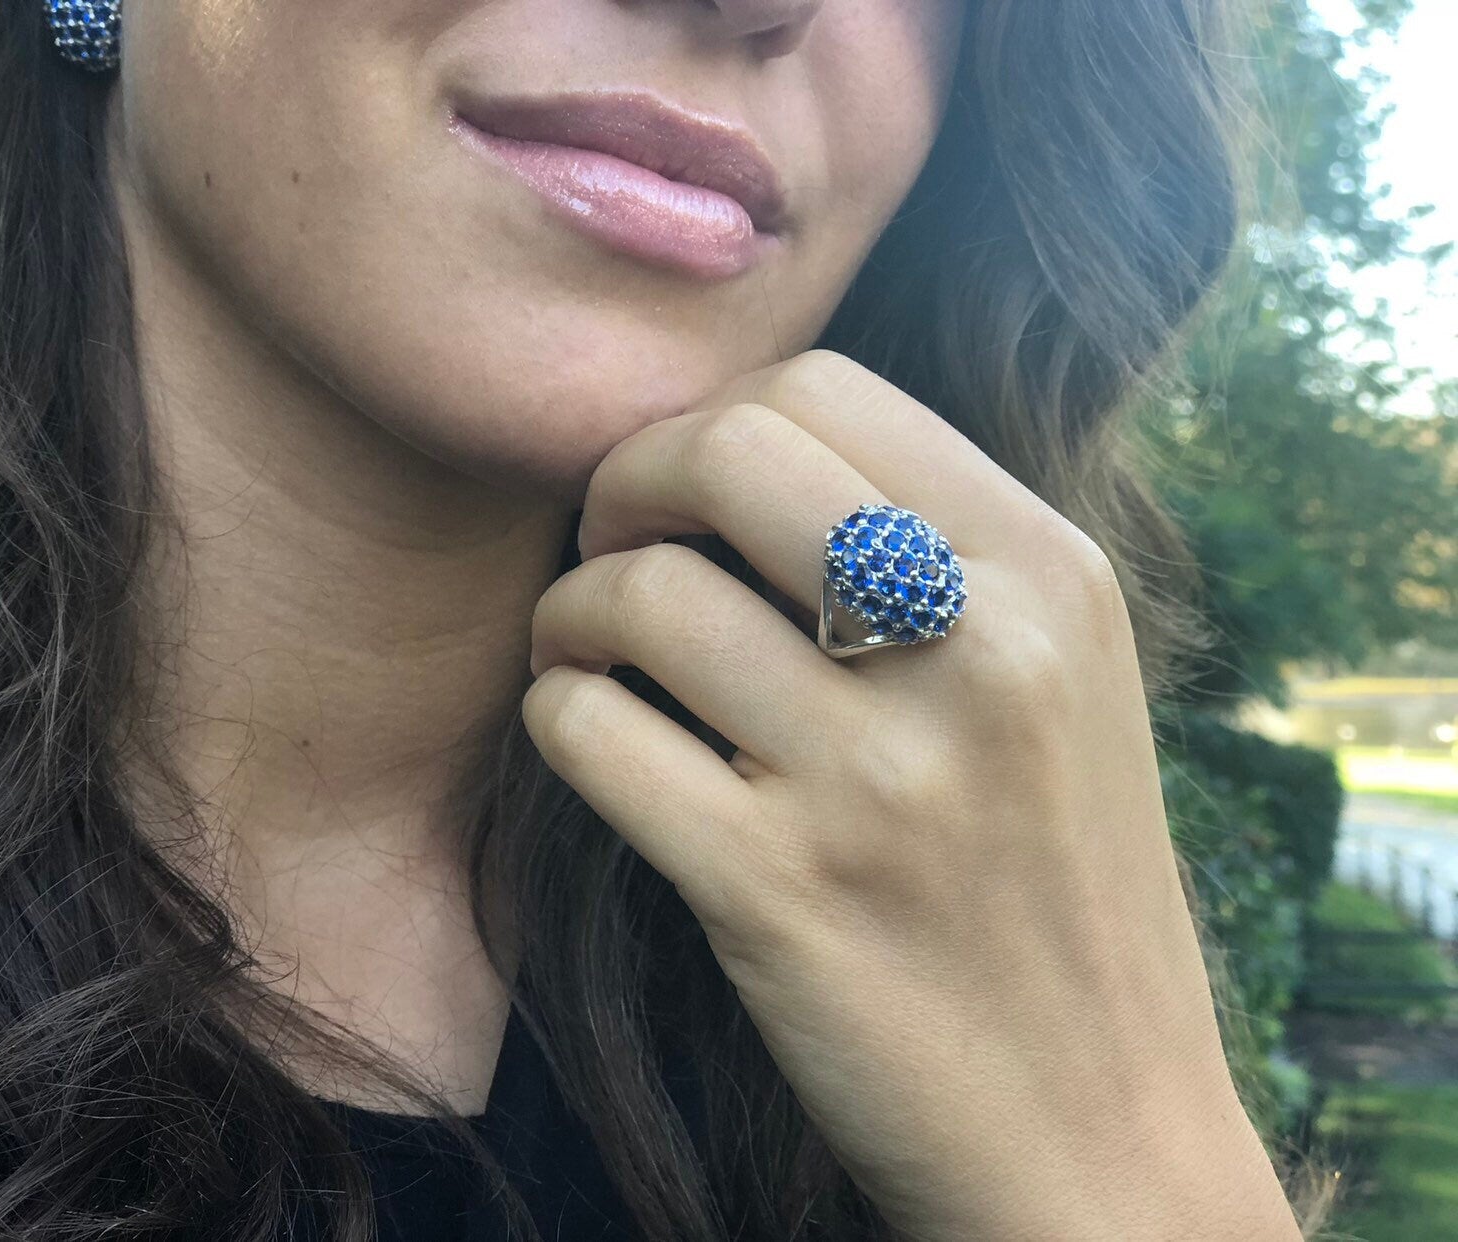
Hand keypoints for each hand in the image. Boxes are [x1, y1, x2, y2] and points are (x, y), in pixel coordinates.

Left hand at [521, 350, 1299, 1239]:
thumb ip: (938, 552)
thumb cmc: (1053, 888)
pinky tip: (585, 736)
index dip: (707, 421)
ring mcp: (881, 780)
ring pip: (640, 593)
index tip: (679, 498)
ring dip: (570, 610)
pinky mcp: (779, 893)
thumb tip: (740, 447)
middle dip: (624, 479)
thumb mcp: (1061, 684)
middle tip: (610, 545)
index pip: (824, 389)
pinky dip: (555, 715)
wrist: (1101, 1133)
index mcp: (1053, 579)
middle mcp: (982, 654)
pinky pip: (589, 732)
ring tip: (585, 653)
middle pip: (728, 448)